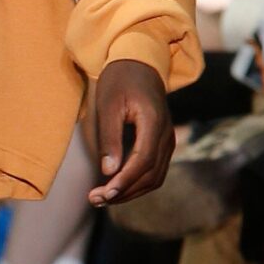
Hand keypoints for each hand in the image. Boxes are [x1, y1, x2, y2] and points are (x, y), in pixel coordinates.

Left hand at [89, 59, 174, 206]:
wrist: (139, 64)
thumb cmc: (119, 80)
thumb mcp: (108, 105)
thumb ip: (109, 137)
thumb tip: (108, 171)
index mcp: (154, 122)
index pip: (143, 161)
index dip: (124, 181)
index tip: (104, 193)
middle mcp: (167, 133)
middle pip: (151, 175)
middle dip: (124, 192)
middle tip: (94, 200)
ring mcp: (168, 140)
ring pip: (155, 177)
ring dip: (130, 192)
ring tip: (101, 198)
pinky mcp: (163, 143)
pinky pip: (155, 171)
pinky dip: (137, 183)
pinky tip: (115, 187)